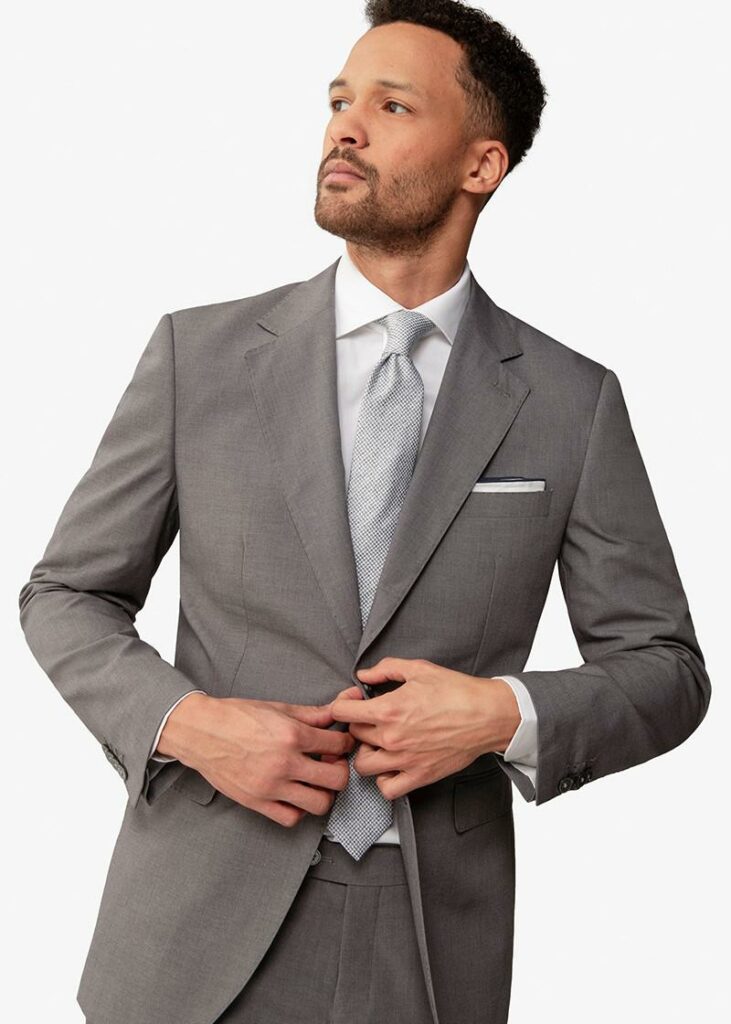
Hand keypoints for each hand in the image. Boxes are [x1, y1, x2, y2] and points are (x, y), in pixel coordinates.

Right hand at [158, 693, 355, 827]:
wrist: (201, 732)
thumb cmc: (236, 716)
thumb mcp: (279, 708)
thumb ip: (314, 713)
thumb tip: (343, 703)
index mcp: (292, 735)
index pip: (339, 744)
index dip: (345, 743)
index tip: (340, 743)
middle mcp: (284, 763)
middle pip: (336, 779)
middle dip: (340, 770)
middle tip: (330, 763)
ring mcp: (271, 786)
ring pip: (319, 804)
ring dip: (323, 793)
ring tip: (314, 780)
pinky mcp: (257, 802)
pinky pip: (291, 818)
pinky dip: (299, 809)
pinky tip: (295, 794)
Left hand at [327, 657, 520, 798]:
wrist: (487, 715)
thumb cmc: (456, 691)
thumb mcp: (419, 669)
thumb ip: (385, 669)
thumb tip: (363, 675)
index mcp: (388, 709)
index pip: (341, 712)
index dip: (344, 702)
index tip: (356, 700)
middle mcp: (391, 737)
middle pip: (352, 736)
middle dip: (358, 724)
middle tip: (372, 718)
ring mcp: (404, 760)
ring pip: (362, 765)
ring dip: (366, 753)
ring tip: (378, 743)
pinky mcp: (419, 776)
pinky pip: (387, 789)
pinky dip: (384, 780)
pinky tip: (391, 765)